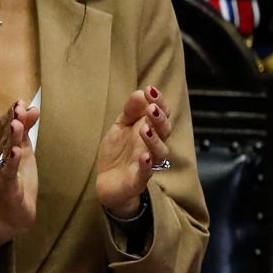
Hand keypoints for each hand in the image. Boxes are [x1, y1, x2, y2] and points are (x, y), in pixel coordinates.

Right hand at [0, 100, 40, 248]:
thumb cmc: (18, 180)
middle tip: (17, 106)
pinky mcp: (7, 186)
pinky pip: (9, 172)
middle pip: (3, 137)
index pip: (5, 128)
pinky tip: (16, 152)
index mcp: (3, 149)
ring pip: (5, 153)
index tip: (19, 100)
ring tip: (16, 124)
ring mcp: (1, 172)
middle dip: (9, 121)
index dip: (11, 114)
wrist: (12, 213)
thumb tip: (32, 108)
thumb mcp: (25, 153)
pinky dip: (12, 162)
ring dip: (10, 138)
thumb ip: (26, 132)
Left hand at [93, 87, 171, 218]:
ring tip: (145, 128)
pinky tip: (143, 156)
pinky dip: (147, 165)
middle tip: (151, 107)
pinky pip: (146, 173)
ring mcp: (147, 163)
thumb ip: (130, 112)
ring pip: (160, 151)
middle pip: (165, 131)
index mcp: (151, 130)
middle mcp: (153, 146)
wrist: (108, 183)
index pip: (161, 114)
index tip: (150, 89)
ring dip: (154, 139)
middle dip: (160, 118)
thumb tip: (140, 92)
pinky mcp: (138, 180)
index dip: (159, 102)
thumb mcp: (120, 127)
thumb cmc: (118, 153)